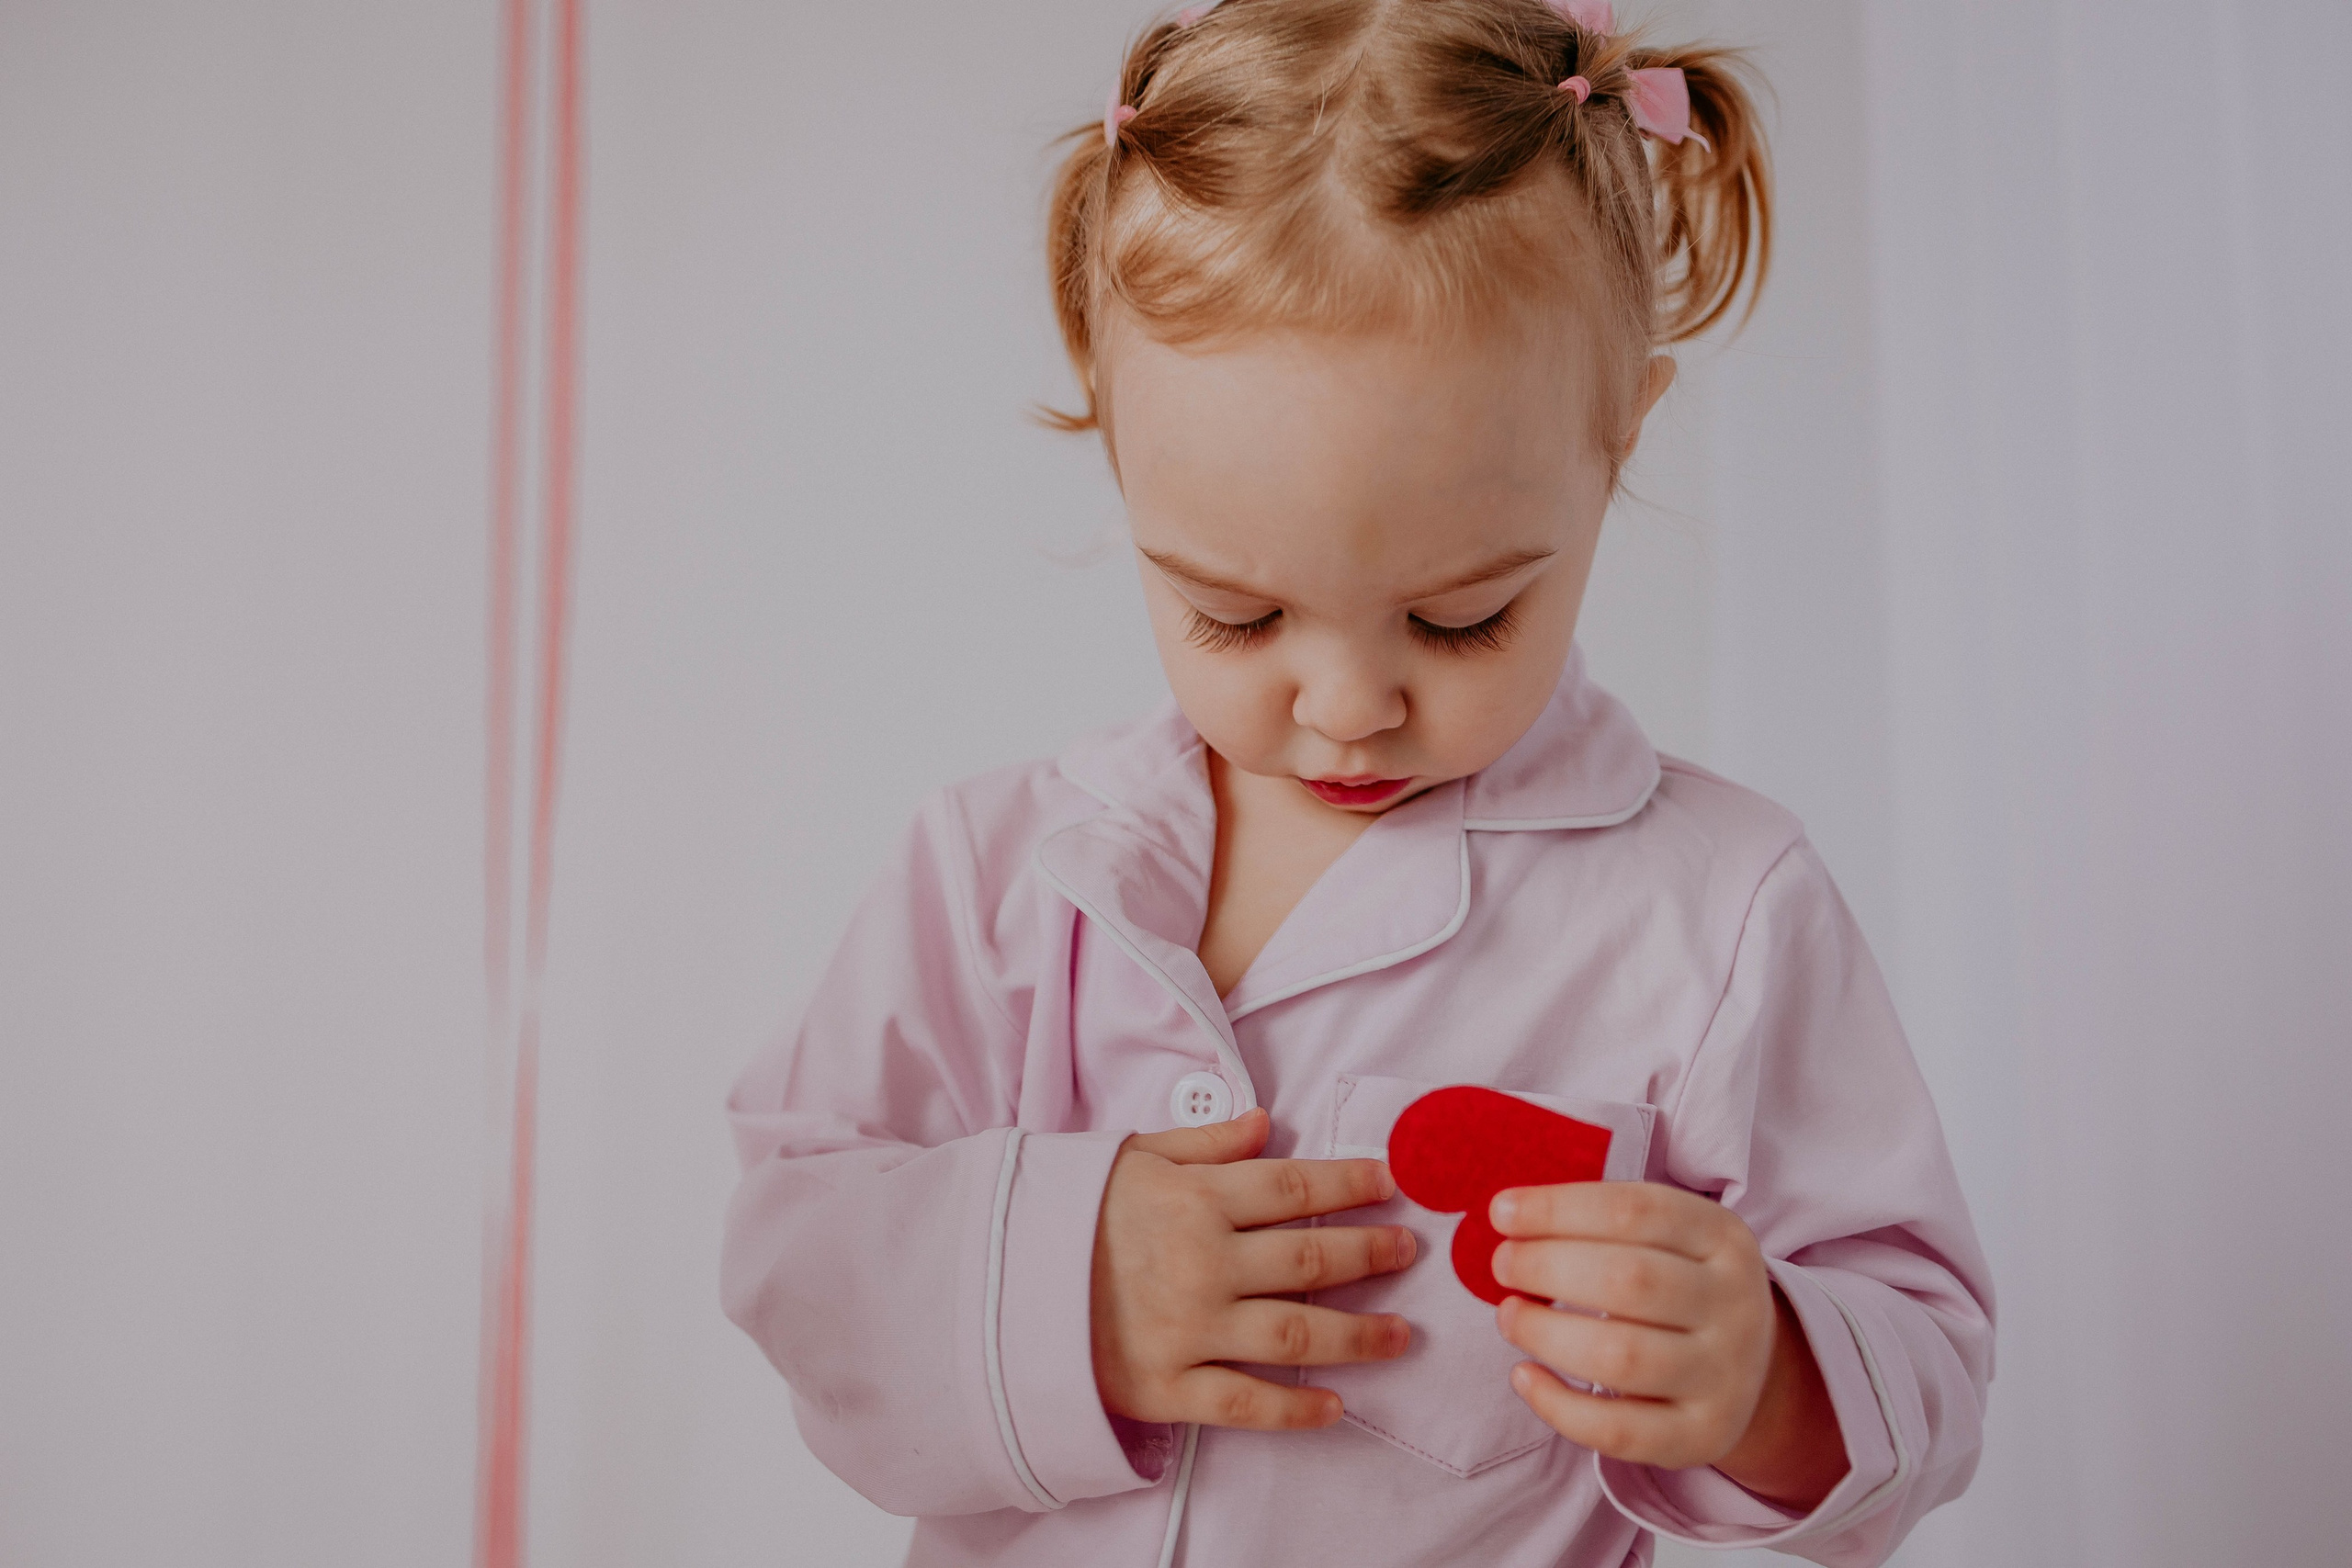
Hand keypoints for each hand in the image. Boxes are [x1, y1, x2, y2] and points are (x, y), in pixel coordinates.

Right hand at [1091, 1107, 1416, 1430]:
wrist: (993, 1284)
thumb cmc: (1067, 1212)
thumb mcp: (1130, 1156)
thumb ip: (1204, 1140)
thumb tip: (1266, 1122)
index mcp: (1193, 1199)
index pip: (1293, 1186)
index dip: (1348, 1183)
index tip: (1389, 1184)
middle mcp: (1200, 1262)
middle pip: (1309, 1256)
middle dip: (1368, 1252)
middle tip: (1408, 1251)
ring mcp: (1187, 1328)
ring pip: (1295, 1330)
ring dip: (1357, 1334)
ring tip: (1400, 1335)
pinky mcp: (1166, 1386)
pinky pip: (1245, 1402)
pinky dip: (1294, 1408)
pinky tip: (1335, 1406)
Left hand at [1489, 1181, 1847, 1508]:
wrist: (1746, 1368)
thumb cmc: (1677, 1285)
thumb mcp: (1664, 1238)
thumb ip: (1598, 1225)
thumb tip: (1509, 1218)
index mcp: (1723, 1237)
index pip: (1636, 1210)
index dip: (1559, 1208)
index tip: (1501, 1212)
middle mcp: (1735, 1305)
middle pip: (1630, 1280)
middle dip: (1546, 1267)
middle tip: (1503, 1265)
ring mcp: (1724, 1376)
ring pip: (1622, 1357)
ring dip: (1545, 1333)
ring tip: (1509, 1316)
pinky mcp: (1702, 1437)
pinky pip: (1619, 1431)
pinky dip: (1558, 1405)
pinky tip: (1524, 1376)